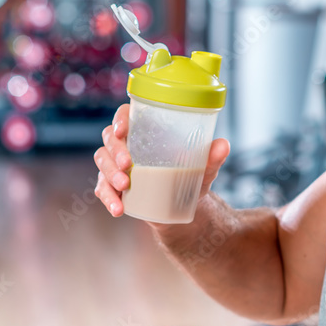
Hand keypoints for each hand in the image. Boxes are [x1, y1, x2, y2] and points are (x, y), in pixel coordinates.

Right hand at [94, 103, 230, 217]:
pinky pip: (102, 189)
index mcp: (145, 131)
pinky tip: (118, 209)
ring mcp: (116, 166)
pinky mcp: (112, 186)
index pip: (125, 116)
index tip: (123, 130)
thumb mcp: (203, 168)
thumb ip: (212, 157)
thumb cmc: (190, 177)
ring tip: (125, 185)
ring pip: (102, 162)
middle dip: (115, 151)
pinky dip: (109, 198)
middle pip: (109, 139)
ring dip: (110, 173)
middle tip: (128, 165)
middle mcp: (127, 145)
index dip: (120, 119)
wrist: (182, 206)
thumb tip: (223, 145)